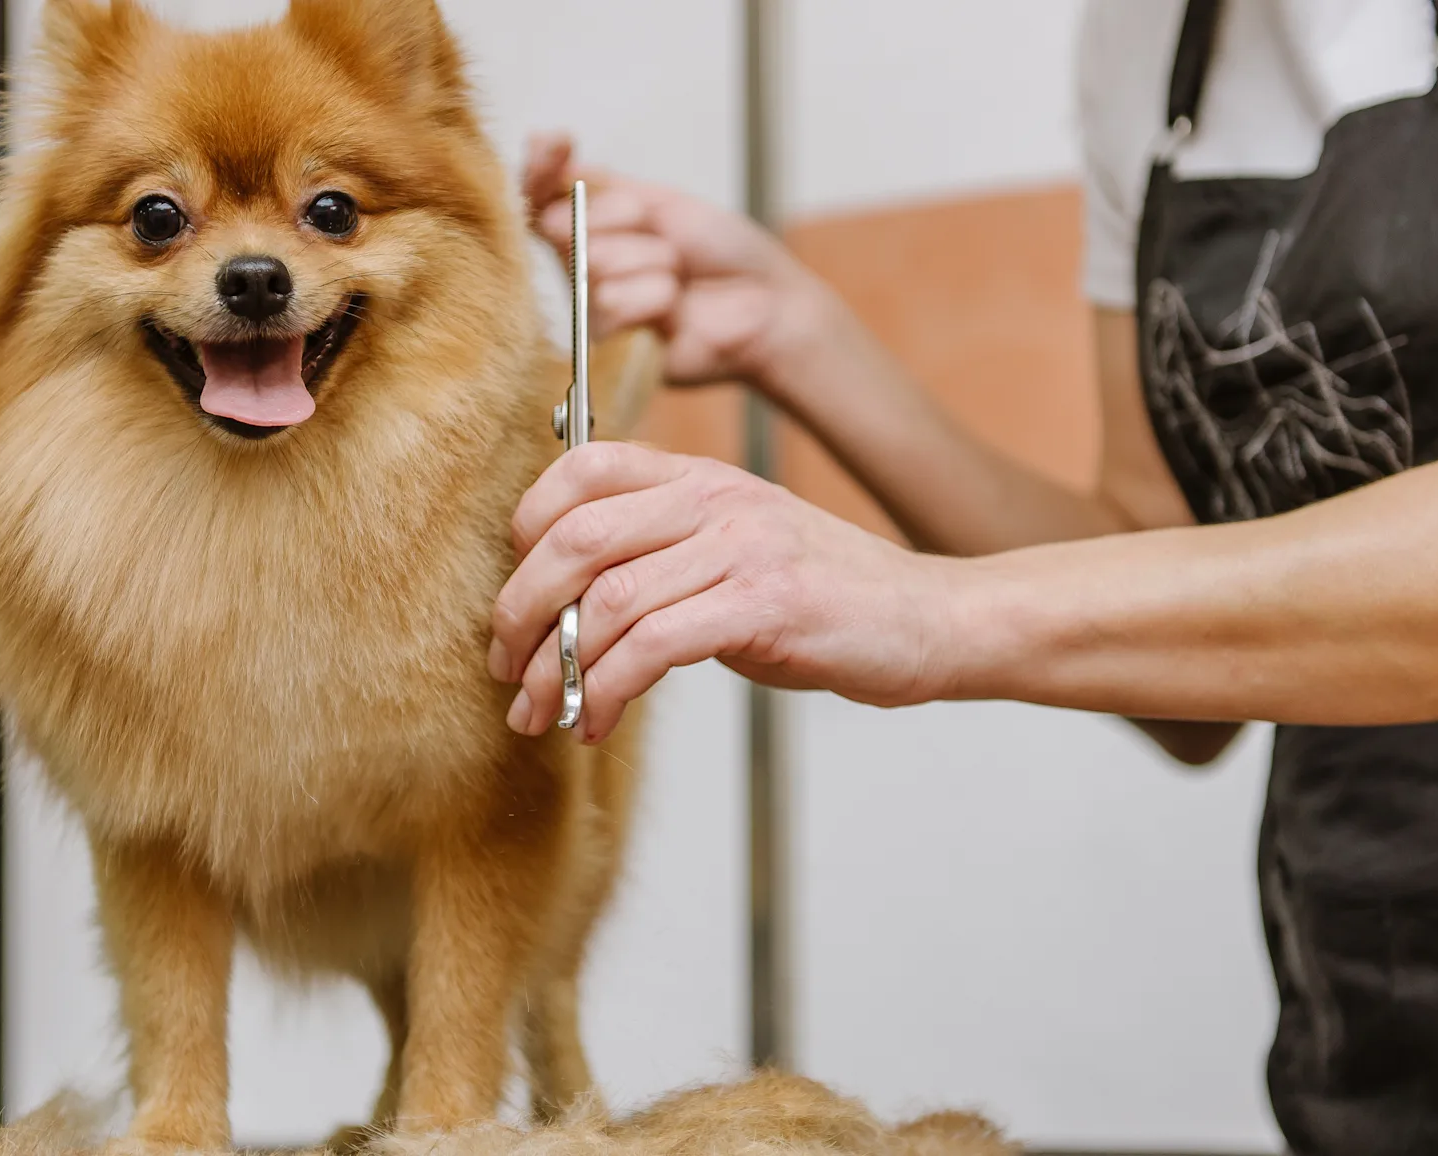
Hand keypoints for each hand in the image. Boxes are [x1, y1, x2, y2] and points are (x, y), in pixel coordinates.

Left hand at [488, 442, 959, 741]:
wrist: (931, 619)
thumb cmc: (828, 598)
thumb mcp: (736, 550)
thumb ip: (662, 554)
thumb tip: (566, 605)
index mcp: (700, 476)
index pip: (581, 468)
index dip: (525, 528)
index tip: (515, 597)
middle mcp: (715, 499)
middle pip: (575, 536)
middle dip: (520, 610)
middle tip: (505, 667)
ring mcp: (742, 547)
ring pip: (607, 598)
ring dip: (558, 667)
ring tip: (540, 711)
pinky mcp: (765, 604)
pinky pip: (654, 645)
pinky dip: (608, 690)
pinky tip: (598, 722)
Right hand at [522, 133, 831, 391]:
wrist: (769, 302)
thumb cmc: (723, 252)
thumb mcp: (660, 200)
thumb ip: (599, 183)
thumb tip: (539, 144)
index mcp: (590, 228)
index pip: (537, 194)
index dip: (538, 167)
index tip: (555, 143)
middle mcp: (582, 268)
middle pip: (563, 226)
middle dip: (626, 220)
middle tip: (670, 240)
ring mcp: (593, 308)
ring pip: (592, 265)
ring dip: (651, 261)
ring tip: (679, 277)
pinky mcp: (610, 348)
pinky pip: (611, 305)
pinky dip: (654, 297)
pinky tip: (675, 307)